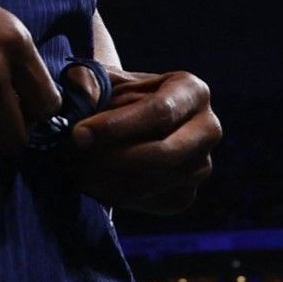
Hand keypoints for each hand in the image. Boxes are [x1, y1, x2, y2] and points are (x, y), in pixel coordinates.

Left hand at [65, 68, 220, 213]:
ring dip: (107, 179)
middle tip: (74, 155)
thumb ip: (88, 80)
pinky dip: (115, 196)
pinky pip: (149, 203)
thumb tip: (85, 93)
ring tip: (75, 168)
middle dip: (113, 158)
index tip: (79, 134)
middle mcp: (208, 128)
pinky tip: (91, 182)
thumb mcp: (104, 78)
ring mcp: (201, 166)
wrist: (131, 125)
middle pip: (165, 154)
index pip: (159, 112)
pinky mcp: (186, 195)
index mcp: (193, 91)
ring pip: (154, 182)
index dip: (117, 125)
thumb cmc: (119, 95)